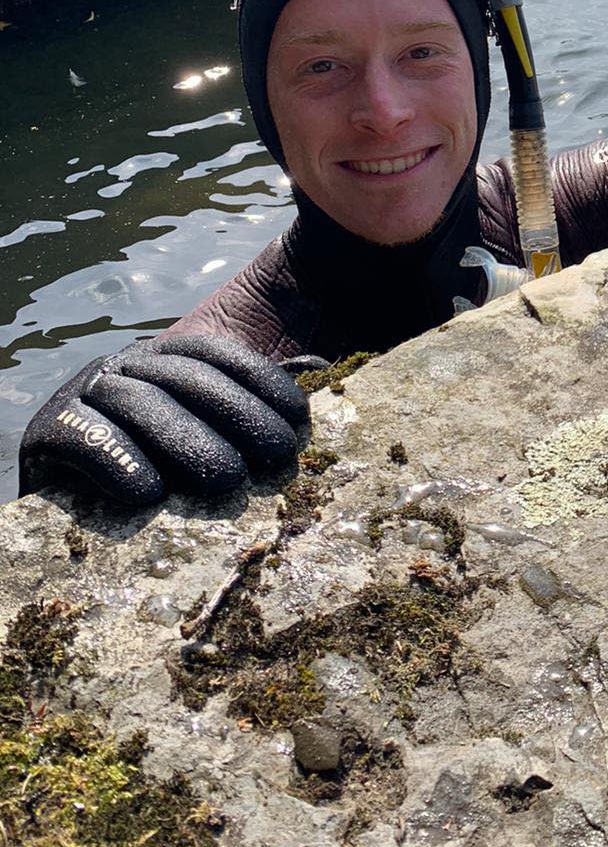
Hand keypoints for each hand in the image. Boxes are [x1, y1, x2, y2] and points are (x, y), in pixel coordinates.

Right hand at [18, 335, 328, 505]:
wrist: (61, 492)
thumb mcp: (202, 422)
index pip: (217, 353)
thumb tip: (320, 370)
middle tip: (277, 455)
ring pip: (139, 404)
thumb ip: (249, 397)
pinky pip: (81, 436)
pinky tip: (148, 492)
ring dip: (187, 440)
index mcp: (163, 353)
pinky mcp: (46, 429)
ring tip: (227, 479)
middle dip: (237, 414)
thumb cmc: (152, 461)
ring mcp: (84, 392)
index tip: (299, 418)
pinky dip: (116, 460)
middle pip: (185, 378)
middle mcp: (124, 363)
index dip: (261, 380)